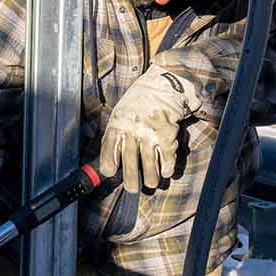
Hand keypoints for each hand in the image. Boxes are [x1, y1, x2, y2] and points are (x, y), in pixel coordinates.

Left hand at [98, 65, 202, 193]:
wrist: (162, 86)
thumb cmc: (138, 102)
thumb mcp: (120, 114)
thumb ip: (116, 134)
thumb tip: (111, 160)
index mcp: (117, 125)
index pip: (108, 151)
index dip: (109, 166)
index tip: (111, 173)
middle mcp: (132, 131)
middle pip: (129, 162)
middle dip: (131, 179)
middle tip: (132, 189)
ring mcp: (150, 134)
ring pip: (149, 163)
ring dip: (151, 177)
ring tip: (151, 184)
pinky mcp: (167, 135)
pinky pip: (167, 157)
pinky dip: (167, 167)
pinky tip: (166, 172)